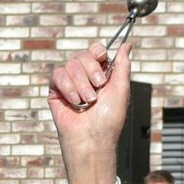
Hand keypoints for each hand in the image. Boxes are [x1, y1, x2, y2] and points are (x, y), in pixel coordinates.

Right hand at [47, 41, 132, 183]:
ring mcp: (70, 84)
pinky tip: (75, 102)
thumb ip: (123, 65)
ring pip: (71, 65)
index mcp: (101, 74)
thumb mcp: (121, 88)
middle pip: (83, 55)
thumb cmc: (109, 119)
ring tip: (87, 101)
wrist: (92, 139)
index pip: (95, 51)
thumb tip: (127, 45)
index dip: (97, 51)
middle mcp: (85, 77)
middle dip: (92, 71)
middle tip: (98, 88)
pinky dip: (68, 88)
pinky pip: (58, 76)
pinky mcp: (56, 91)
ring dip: (81, 84)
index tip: (102, 58)